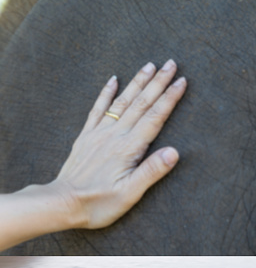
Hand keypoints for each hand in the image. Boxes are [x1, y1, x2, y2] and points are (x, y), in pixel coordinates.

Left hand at [50, 59, 186, 228]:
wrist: (62, 203)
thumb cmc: (98, 203)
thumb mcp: (130, 193)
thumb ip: (152, 171)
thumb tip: (174, 152)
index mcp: (129, 148)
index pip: (155, 117)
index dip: (170, 98)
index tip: (182, 81)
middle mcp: (115, 135)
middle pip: (141, 103)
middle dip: (158, 82)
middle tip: (171, 64)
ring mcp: (99, 133)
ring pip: (123, 101)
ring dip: (138, 82)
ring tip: (150, 65)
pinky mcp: (87, 136)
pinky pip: (98, 109)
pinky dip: (106, 92)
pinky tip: (113, 79)